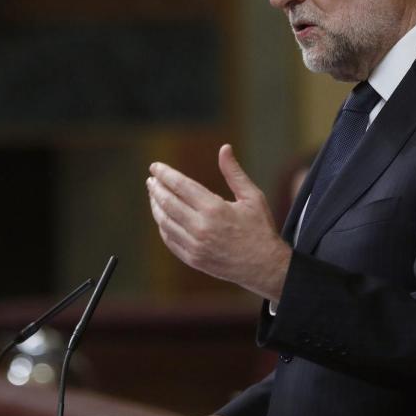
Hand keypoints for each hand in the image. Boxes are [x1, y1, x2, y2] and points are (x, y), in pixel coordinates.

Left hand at [146, 144, 291, 301]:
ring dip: (156, 206)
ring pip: (164, 222)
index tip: (155, 166)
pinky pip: (169, 240)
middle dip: (156, 188)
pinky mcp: (192, 259)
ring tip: (153, 195)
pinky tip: (162, 217)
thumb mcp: (252, 197)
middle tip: (151, 179)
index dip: (165, 174)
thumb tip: (224, 148)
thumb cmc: (260, 229)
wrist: (264, 267)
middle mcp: (201, 227)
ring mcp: (195, 245)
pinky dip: (163, 226)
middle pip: (168, 203)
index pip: (181, 186)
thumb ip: (234, 172)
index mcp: (215, 209)